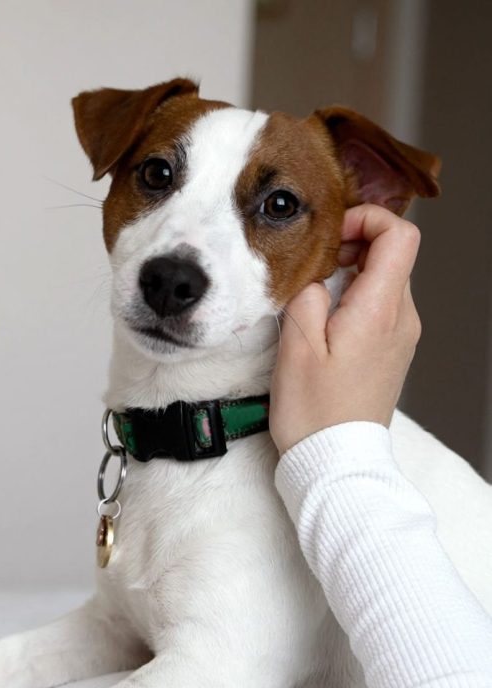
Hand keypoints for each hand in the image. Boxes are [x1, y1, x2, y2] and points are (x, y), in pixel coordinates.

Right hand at [270, 204, 422, 454]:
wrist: (335, 459)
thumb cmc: (314, 412)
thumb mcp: (295, 347)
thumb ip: (305, 296)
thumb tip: (313, 276)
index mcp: (380, 310)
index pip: (399, 236)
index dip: (367, 219)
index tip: (332, 232)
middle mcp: (401, 318)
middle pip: (391, 255)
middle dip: (351, 246)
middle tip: (311, 264)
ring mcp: (400, 335)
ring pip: (384, 280)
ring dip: (350, 274)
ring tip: (311, 295)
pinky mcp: (391, 351)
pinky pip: (379, 308)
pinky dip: (354, 299)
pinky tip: (323, 321)